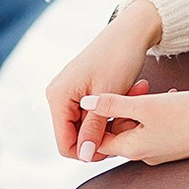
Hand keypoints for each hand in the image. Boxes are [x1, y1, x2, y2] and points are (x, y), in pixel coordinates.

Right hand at [45, 0, 160, 160]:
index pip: (66, 144)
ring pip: (87, 127)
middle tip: (128, 122)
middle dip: (103, 135)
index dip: (89, 152)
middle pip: (76, 136)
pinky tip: (126, 100)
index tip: (115, 145)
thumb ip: (94, 128)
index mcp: (57, 97)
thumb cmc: (119, 57)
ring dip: (110, 124)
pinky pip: (92, 115)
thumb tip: (84, 155)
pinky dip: (110, 114)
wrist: (130, 32)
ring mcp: (68, 93)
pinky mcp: (80, 91)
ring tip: (130, 107)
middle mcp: (58, 96)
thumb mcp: (108, 96)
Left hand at [84, 87, 188, 165]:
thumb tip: (86, 104)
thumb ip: (113, 104)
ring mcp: (159, 150)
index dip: (95, 119)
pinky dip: (154, 110)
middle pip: (119, 130)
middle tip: (136, 87)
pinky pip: (153, 126)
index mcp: (133, 148)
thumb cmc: (187, 116)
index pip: (99, 139)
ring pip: (137, 125)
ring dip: (139, 106)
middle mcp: (143, 154)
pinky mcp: (173, 142)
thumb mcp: (145, 105)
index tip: (99, 97)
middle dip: (122, 107)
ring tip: (151, 89)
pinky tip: (167, 96)